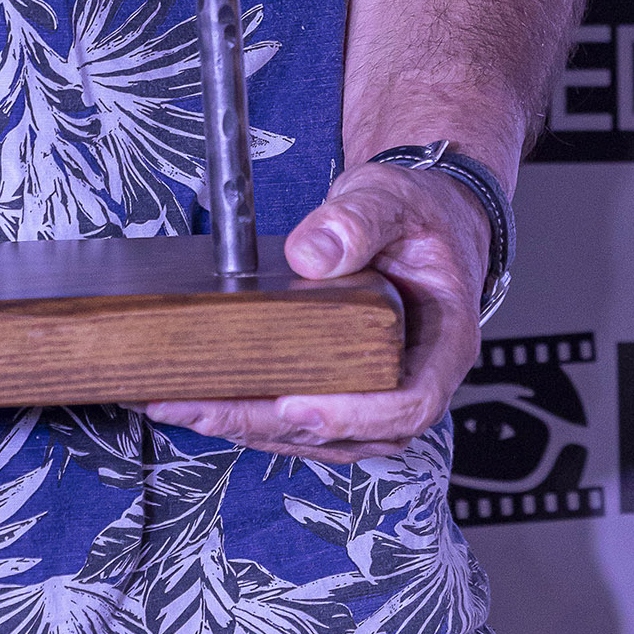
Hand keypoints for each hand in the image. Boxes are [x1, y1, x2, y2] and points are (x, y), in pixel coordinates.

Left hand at [143, 159, 490, 461]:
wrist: (419, 216)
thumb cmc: (418, 213)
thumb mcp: (392, 198)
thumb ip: (357, 221)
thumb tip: (310, 256)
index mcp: (444, 343)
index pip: (410, 403)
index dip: (355, 415)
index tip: (298, 406)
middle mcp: (414, 378)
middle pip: (351, 432)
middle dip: (273, 427)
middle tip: (206, 409)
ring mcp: (378, 389)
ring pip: (321, 435)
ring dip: (254, 429)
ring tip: (189, 407)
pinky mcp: (345, 384)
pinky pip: (305, 415)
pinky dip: (257, 414)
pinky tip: (208, 400)